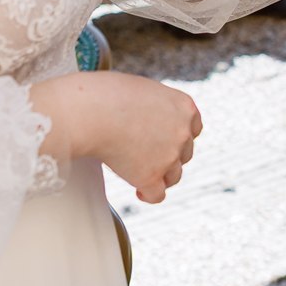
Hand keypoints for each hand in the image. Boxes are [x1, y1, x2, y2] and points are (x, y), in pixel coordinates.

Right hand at [33, 70, 201, 204]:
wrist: (91, 111)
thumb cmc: (107, 94)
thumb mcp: (143, 90)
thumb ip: (155, 107)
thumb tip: (148, 119)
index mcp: (184, 106)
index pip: (193, 128)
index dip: (178, 136)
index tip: (164, 140)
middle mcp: (183, 132)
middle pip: (184, 153)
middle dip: (167, 155)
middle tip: (146, 154)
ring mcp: (169, 156)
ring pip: (173, 176)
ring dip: (160, 176)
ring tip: (139, 171)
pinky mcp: (151, 176)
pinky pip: (157, 195)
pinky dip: (148, 194)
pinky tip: (139, 191)